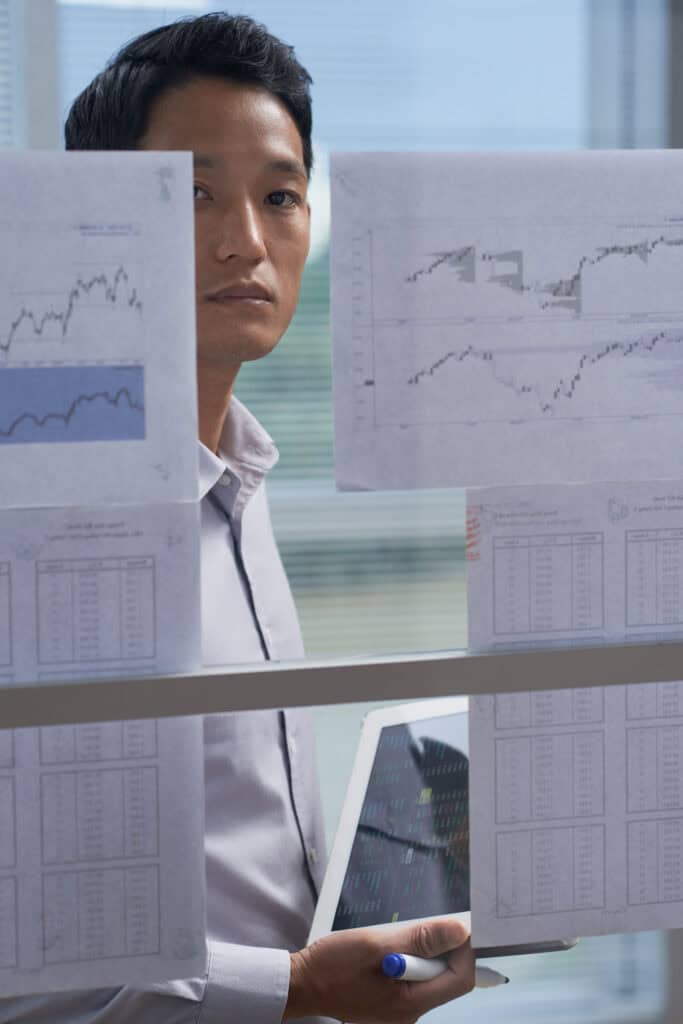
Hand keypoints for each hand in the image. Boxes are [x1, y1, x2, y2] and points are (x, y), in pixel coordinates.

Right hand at [284, 917, 473, 1022]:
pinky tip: (387, 952)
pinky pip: (412, 980)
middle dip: (439, 950)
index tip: (454, 924)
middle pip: (446, 979)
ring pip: (428, 977)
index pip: (460, 979)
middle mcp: (410, 1014)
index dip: (463, 950)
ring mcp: (400, 1011)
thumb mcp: (378, 944)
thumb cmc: (334, 964)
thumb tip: (459, 930)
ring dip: (420, 954)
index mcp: (410, 1004)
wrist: (302, 983)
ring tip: (392, 941)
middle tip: (416, 928)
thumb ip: (420, 938)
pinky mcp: (390, 1003)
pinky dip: (408, 961)